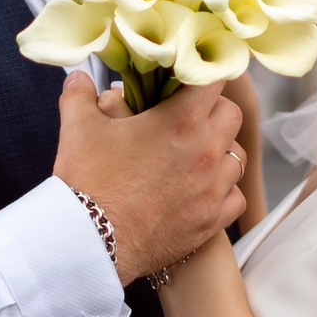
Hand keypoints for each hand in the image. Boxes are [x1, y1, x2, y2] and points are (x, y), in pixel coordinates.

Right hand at [55, 75, 244, 284]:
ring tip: (192, 155)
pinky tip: (199, 190)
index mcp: (182, 120)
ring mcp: (214, 188)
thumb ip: (80, 95)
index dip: (201, 74)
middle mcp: (207, 151)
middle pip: (231, 114)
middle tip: (185, 117)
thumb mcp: (78, 128)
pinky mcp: (212, 220)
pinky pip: (235, 196)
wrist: (90, 243)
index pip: (213, 79)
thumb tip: (78, 79)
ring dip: (220, 150)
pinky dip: (222, 190)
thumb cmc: (87, 182)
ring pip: (237, 156)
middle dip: (212, 110)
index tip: (187, 80)